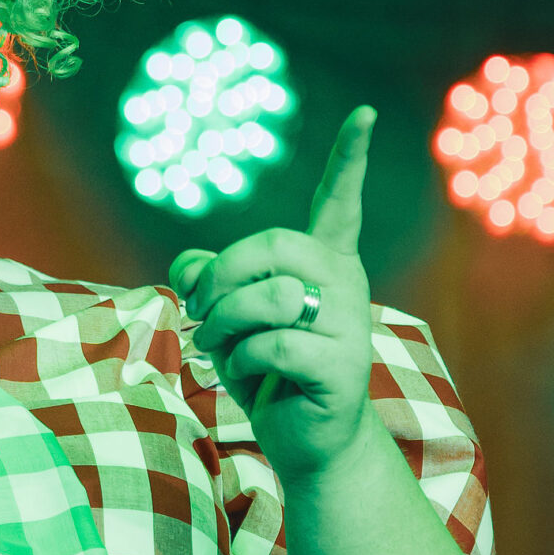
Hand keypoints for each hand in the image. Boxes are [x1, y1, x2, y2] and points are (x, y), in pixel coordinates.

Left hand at [170, 105, 375, 482]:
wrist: (303, 439)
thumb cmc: (266, 370)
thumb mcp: (226, 318)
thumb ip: (205, 278)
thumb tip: (190, 265)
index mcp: (325, 261)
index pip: (338, 201)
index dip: (349, 158)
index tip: (363, 114)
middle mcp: (346, 282)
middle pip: (272, 245)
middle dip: (222, 277)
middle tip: (202, 311)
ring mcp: (352, 323)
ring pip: (269, 296)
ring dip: (225, 326)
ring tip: (221, 349)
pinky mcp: (345, 365)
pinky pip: (275, 344)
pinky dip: (244, 362)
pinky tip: (252, 377)